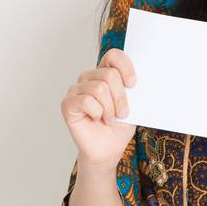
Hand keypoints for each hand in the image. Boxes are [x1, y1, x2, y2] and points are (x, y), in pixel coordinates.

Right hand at [60, 47, 137, 167]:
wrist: (107, 150)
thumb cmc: (118, 128)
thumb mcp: (132, 105)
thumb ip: (131, 89)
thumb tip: (138, 80)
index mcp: (104, 73)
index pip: (113, 55)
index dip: (125, 67)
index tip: (133, 85)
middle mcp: (89, 78)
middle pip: (110, 75)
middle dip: (120, 98)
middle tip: (121, 114)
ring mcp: (76, 89)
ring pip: (99, 88)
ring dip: (110, 109)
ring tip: (108, 119)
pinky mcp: (68, 103)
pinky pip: (86, 101)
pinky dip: (97, 114)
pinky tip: (95, 120)